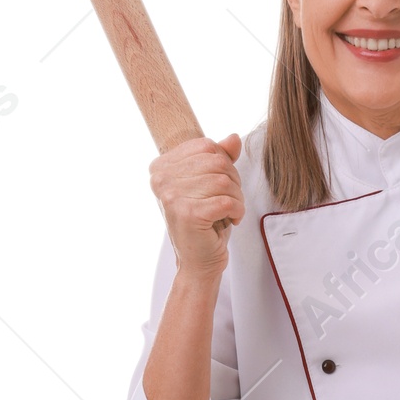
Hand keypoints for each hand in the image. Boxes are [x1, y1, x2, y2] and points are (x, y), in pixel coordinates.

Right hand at [149, 133, 243, 275]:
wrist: (198, 261)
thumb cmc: (205, 222)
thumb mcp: (212, 185)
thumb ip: (220, 158)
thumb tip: (234, 138)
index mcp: (162, 167)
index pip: (206, 146)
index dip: (224, 163)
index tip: (220, 186)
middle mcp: (162, 179)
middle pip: (217, 162)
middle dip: (233, 182)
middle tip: (228, 200)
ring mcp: (172, 196)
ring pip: (224, 181)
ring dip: (236, 198)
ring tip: (228, 212)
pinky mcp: (188, 214)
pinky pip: (227, 201)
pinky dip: (237, 211)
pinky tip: (230, 220)